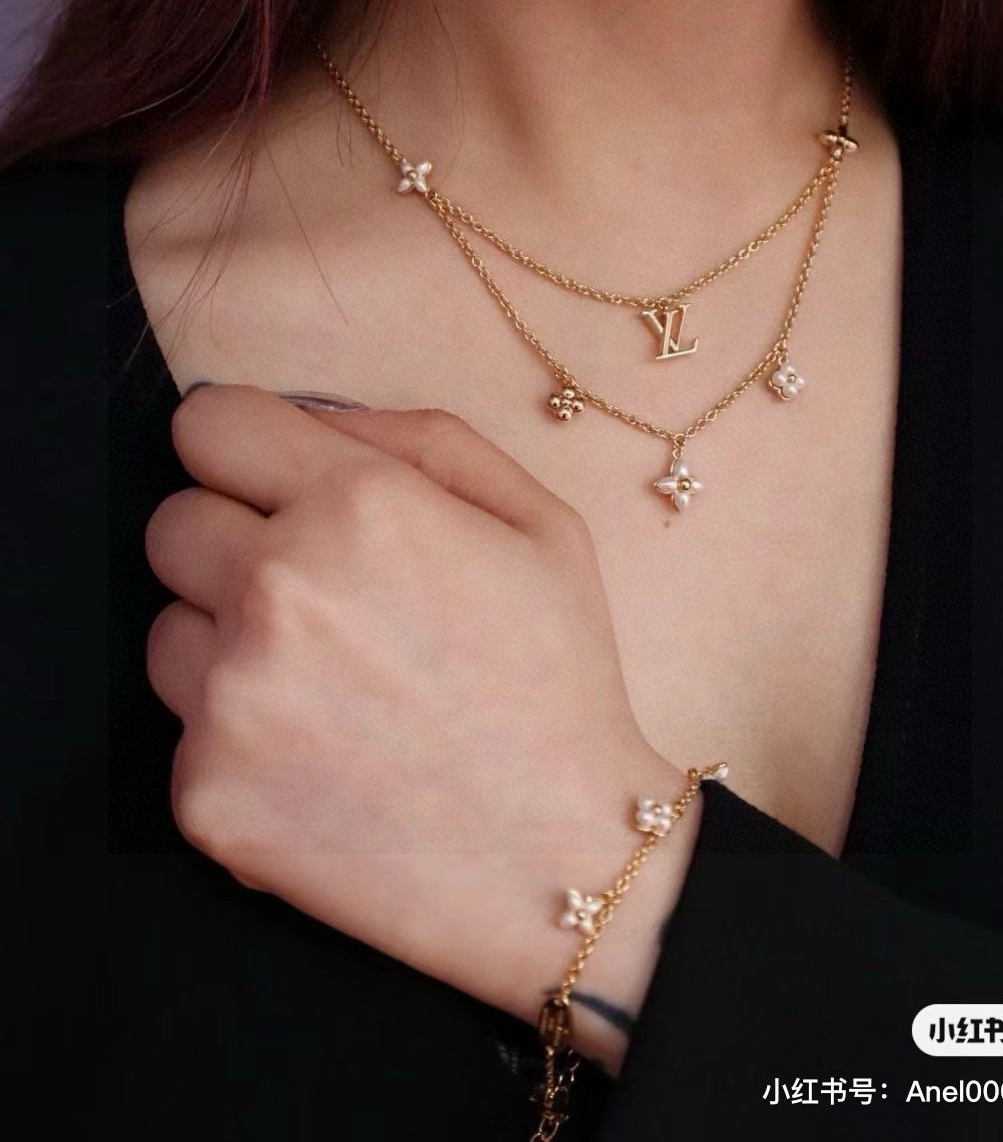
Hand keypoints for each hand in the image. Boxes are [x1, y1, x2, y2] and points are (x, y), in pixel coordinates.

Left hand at [144, 385, 693, 1070]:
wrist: (559, 858)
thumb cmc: (558, 680)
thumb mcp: (539, 522)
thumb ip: (420, 439)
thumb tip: (308, 420)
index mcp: (356, 507)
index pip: (208, 426)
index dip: (244, 451)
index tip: (269, 485)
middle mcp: (276, 589)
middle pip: (172, 524)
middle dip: (232, 546)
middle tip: (318, 601)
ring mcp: (229, 698)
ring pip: (167, 629)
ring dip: (225, 645)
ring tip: (327, 690)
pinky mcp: (203, 792)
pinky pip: (181, 731)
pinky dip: (236, 740)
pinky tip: (322, 760)